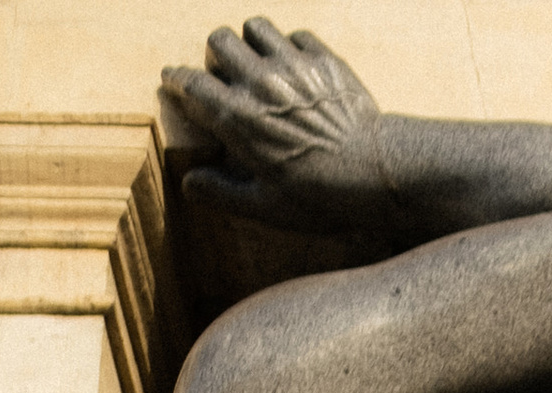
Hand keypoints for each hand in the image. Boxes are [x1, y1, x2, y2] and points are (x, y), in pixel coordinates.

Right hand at [161, 21, 392, 236]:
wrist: (376, 173)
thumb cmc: (320, 198)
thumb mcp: (266, 207)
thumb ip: (223, 193)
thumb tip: (190, 183)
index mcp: (238, 118)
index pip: (191, 83)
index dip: (177, 80)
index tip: (174, 81)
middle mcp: (260, 82)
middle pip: (220, 40)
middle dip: (217, 57)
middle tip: (228, 76)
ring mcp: (293, 66)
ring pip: (255, 26)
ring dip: (252, 42)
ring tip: (260, 63)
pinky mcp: (324, 59)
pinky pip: (297, 35)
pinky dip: (292, 46)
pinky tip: (297, 68)